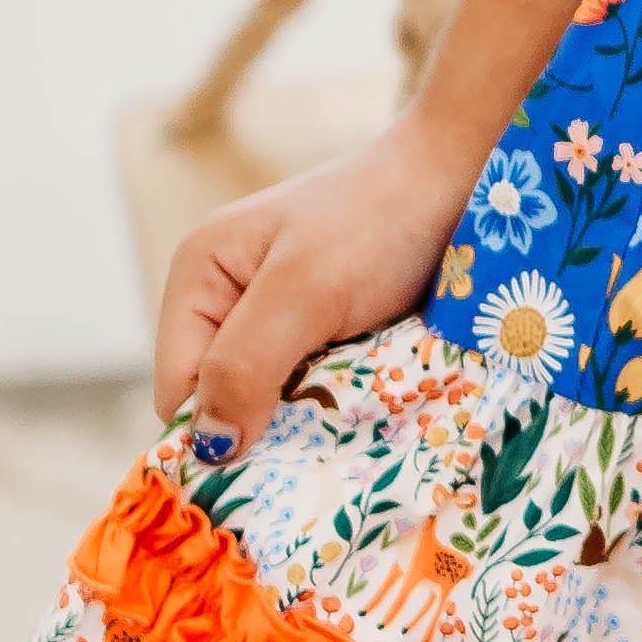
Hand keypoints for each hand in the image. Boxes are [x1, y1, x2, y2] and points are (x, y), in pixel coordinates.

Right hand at [148, 119, 481, 458]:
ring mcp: (283, 317)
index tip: (270, 465)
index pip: (178, 389)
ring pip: (278, 402)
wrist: (463, 176)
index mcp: (199, 280)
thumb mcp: (304, 291)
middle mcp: (231, 301)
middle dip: (271, 424)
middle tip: (326, 436)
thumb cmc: (378, 220)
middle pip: (227, 400)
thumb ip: (245, 364)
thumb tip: (207, 447)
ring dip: (315, 416)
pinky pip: (322, 388)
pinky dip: (346, 400)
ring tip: (359, 411)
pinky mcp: (330, 330)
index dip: (216, 430)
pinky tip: (377, 397)